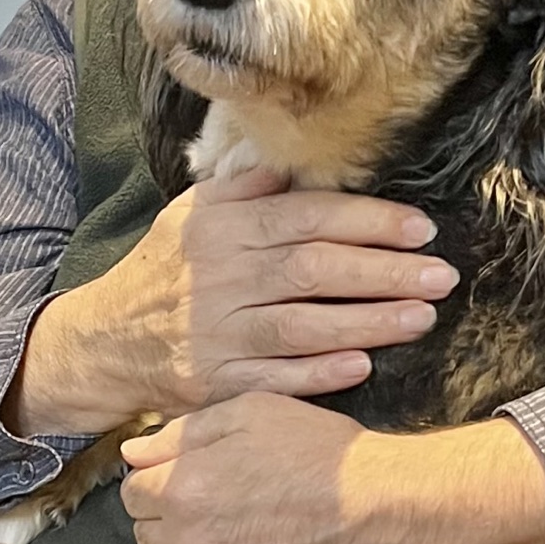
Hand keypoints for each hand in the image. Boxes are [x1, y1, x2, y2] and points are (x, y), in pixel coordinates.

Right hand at [2, 167, 458, 436]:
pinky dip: (319, 373)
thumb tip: (296, 160)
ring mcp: (216, 334)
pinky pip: (274, 379)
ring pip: (302, 326)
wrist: (103, 341)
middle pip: (314, 271)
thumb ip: (246, 188)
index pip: (307, 217)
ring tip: (421, 318)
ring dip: (368, 322)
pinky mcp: (213, 382)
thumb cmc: (164, 272)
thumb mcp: (193, 215)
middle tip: (441, 275)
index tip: (421, 228)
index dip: (368, 222)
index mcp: (223, 228)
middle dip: (384, 272)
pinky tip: (363, 365)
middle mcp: (221, 278)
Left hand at [120, 394, 544, 543]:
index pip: (133, 491)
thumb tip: (133, 454)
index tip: (196, 481)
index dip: (163, 481)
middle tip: (219, 510)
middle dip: (171, 520)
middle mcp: (186, 543)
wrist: (388, 511)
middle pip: (145, 535)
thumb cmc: (326, 455)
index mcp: (181, 487)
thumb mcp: (253, 412)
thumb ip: (182, 432)